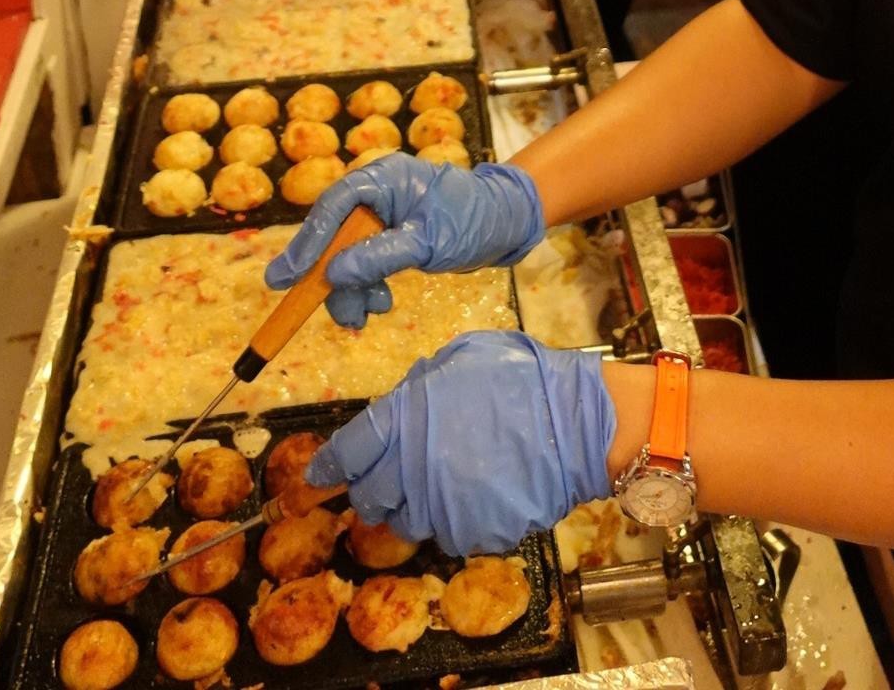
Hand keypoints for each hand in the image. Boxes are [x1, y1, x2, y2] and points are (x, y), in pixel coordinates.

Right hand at [265, 157, 543, 327]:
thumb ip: (379, 257)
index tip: (286, 277)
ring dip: (350, 289)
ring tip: (364, 316)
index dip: (307, 242)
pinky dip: (365, 287)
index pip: (333, 206)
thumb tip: (334, 274)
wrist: (505, 224)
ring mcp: (380, 216)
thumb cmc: (471, 220)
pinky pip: (362, 263)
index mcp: (382, 178)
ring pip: (345, 255)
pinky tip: (379, 304)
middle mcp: (375, 193)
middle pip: (332, 234)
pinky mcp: (388, 237)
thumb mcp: (426, 242)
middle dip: (328, 276)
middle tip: (318, 309)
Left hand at [308, 332, 614, 554]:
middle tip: (390, 475)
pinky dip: (449, 518)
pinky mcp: (467, 534)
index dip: (328, 466)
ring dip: (409, 506)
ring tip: (436, 484)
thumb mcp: (460, 359)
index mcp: (403, 418)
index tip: (317, 476)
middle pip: (367, 496)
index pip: (347, 453)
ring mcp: (439, 506)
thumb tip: (401, 404)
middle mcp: (410, 467)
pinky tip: (472, 495)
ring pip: (401, 522)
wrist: (576, 423)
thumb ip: (420, 385)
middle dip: (371, 487)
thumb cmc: (520, 379)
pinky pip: (443, 534)